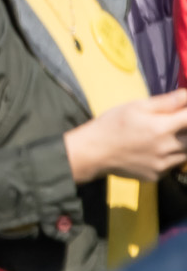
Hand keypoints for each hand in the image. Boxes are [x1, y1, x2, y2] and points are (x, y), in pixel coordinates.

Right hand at [69, 92, 186, 182]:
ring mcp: (164, 164)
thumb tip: (186, 95)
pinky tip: (154, 150)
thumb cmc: (112, 124)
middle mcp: (168, 148)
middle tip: (172, 124)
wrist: (94, 152)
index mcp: (162, 128)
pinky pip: (173, 165)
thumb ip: (164, 102)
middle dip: (184, 128)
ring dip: (181, 143)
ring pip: (186, 153)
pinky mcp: (159, 175)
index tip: (184, 111)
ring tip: (163, 136)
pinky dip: (170, 156)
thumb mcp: (135, 107)